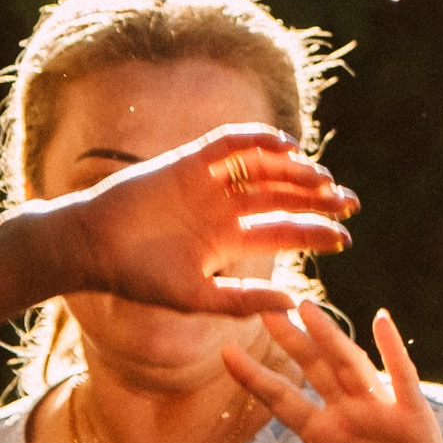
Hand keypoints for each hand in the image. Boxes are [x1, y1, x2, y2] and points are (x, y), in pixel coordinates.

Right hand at [44, 124, 353, 317]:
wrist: (91, 246)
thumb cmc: (138, 277)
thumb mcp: (196, 296)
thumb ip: (242, 300)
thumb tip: (292, 302)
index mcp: (228, 240)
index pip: (282, 229)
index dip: (315, 232)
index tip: (346, 237)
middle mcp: (224, 208)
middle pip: (281, 196)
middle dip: (316, 199)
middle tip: (351, 202)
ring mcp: (209, 182)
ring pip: (263, 169)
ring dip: (295, 171)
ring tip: (323, 180)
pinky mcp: (189, 159)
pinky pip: (230, 143)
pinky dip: (257, 140)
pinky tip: (286, 147)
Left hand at [229, 303, 442, 442]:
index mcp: (323, 438)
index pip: (283, 399)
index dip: (255, 376)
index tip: (225, 352)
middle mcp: (348, 416)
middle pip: (314, 370)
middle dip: (291, 341)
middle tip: (266, 308)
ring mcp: (380, 412)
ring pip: (350, 365)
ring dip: (330, 336)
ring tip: (307, 308)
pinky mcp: (412, 416)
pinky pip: (401, 376)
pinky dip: (392, 347)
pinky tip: (381, 321)